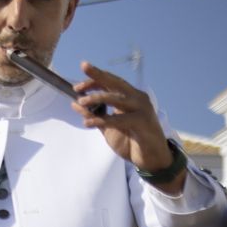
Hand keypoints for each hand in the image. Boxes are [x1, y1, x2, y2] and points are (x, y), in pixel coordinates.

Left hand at [74, 63, 180, 191]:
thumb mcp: (108, 127)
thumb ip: (94, 115)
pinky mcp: (143, 122)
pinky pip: (120, 119)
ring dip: (98, 97)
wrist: (151, 158)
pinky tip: (88, 122)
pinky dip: (103, 119)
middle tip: (84, 68)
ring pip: (118, 98)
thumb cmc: (131, 141)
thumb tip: (75, 103)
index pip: (112, 83)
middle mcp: (138, 99)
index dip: (95, 79)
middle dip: (99, 75)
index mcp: (131, 98)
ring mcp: (142, 109)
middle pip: (116, 83)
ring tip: (81, 101)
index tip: (77, 84)